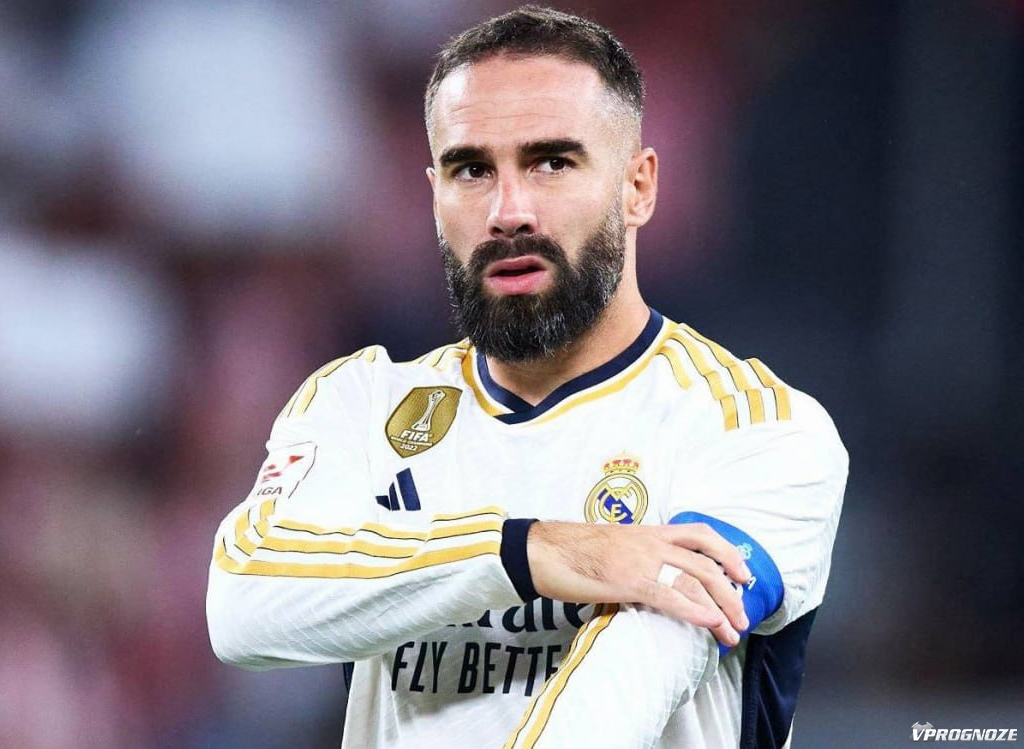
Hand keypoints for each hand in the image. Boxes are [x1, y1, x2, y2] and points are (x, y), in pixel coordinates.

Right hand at [526, 521, 750, 645]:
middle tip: (742, 618)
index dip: (727, 553)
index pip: (700, 535)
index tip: (743, 575)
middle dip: (731, 594)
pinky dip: (694, 610)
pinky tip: (709, 623)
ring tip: (731, 633)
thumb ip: (639, 557)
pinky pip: (669, 596)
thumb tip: (654, 579)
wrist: (545, 551)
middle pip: (706, 564)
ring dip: (720, 609)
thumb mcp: (616, 545)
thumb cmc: (574, 551)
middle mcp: (652, 543)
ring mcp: (642, 561)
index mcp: (650, 533)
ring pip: (695, 582)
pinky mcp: (628, 581)